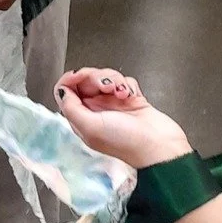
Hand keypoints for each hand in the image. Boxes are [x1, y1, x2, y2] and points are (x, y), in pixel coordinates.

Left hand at [54, 67, 191, 167]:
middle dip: (97, 78)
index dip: (71, 79)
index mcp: (82, 119)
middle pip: (86, 80)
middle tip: (106, 86)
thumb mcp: (91, 128)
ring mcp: (114, 105)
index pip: (66, 92)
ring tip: (122, 93)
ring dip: (114, 80)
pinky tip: (132, 96)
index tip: (80, 75)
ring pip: (106, 77)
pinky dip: (128, 84)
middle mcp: (96, 111)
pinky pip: (124, 81)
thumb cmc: (126, 142)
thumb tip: (62, 90)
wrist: (160, 147)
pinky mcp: (132, 99)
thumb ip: (71, 108)